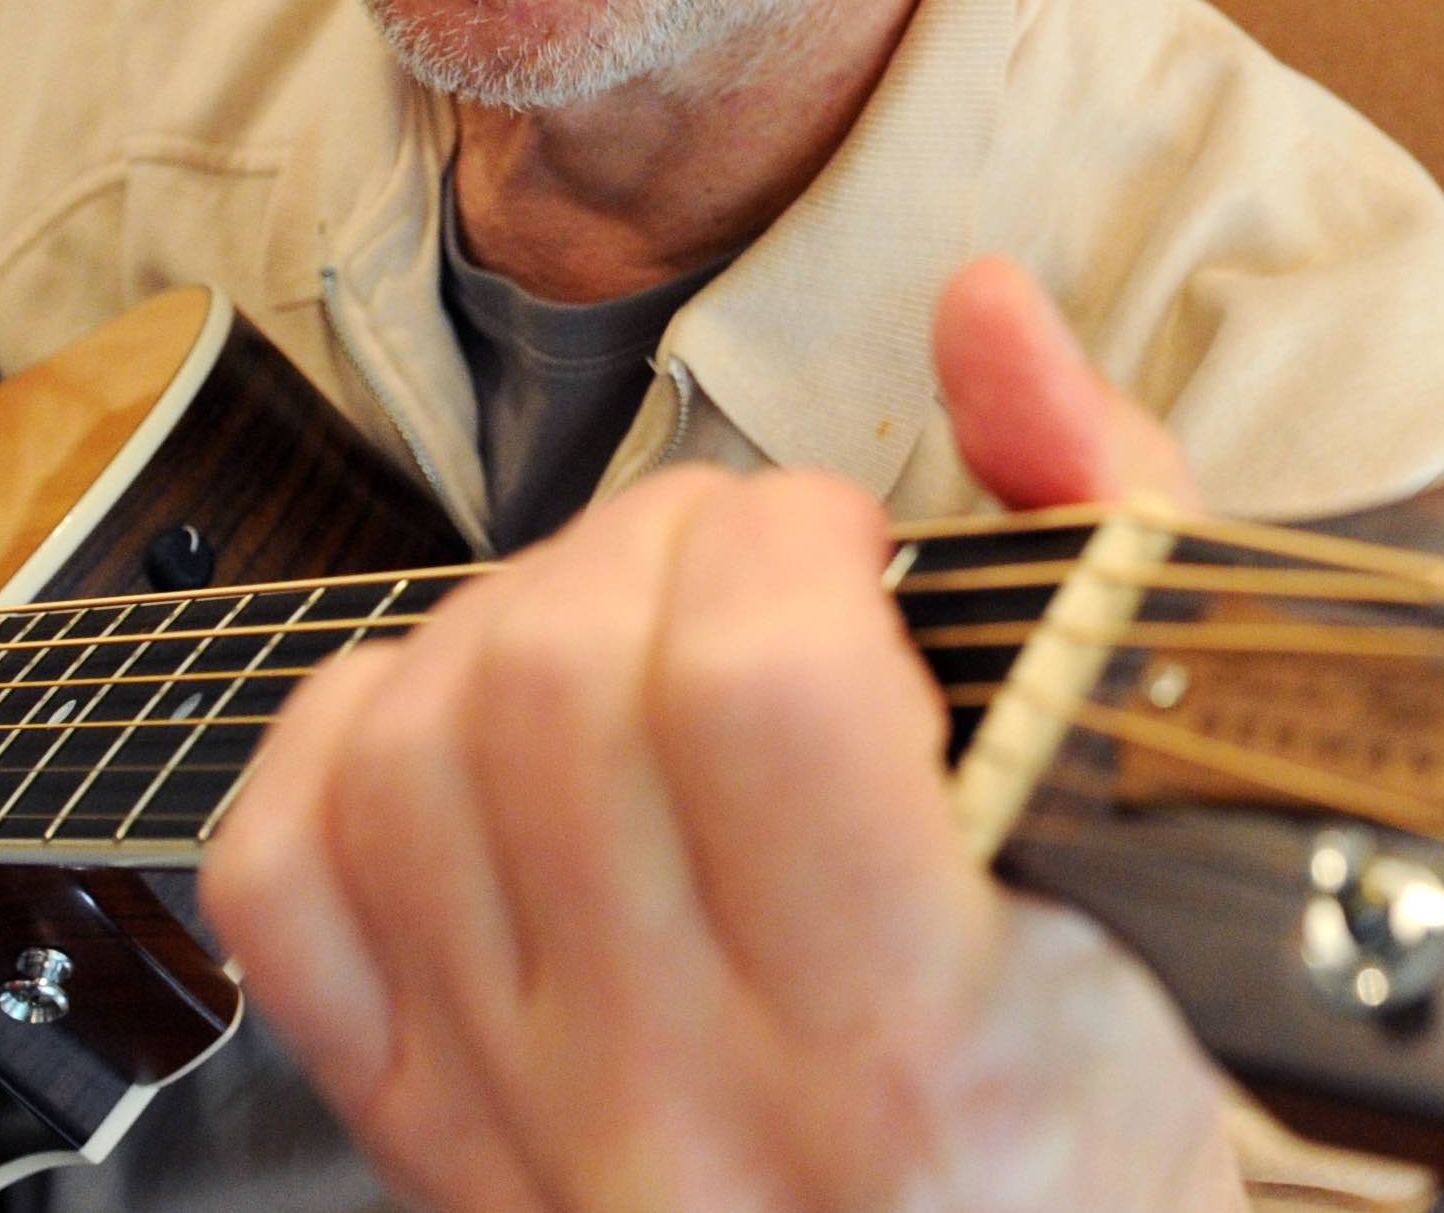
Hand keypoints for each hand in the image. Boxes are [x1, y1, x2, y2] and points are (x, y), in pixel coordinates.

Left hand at [200, 256, 1245, 1211]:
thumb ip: (1097, 543)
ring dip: (512, 621)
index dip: (790, 542)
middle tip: (756, 580)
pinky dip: (348, 744)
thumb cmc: (1085, 1111)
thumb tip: (985, 312)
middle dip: (659, 546)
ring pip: (406, 759)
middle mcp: (691, 1105)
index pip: (756, 686)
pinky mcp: (421, 1135)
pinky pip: (283, 884)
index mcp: (914, 1045)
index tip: (852, 555)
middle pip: (559, 688)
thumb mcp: (1160, 845)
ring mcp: (525, 1126)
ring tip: (636, 641)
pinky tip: (469, 729)